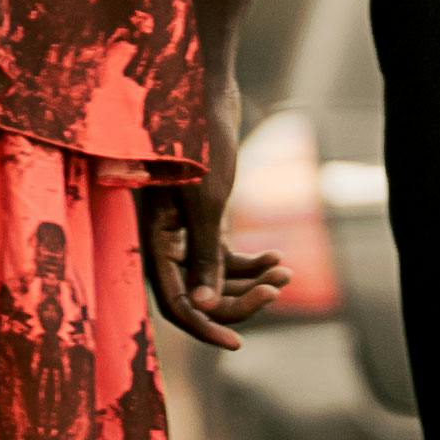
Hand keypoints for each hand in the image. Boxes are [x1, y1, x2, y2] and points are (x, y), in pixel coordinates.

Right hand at [137, 151, 284, 352]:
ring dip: (251, 281)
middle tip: (276, 290)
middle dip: (238, 299)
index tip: (236, 344)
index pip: (175, 304)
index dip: (204, 327)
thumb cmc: (197, 144)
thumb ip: (205, 257)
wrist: (202, 95)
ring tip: (284, 272)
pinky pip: (226, 256)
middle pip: (201, 295)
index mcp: (154, 242)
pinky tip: (276, 257)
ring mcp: (185, 232)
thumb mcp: (205, 204)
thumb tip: (204, 308)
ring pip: (218, 277)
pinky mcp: (204, 220)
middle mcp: (166, 243)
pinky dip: (251, 262)